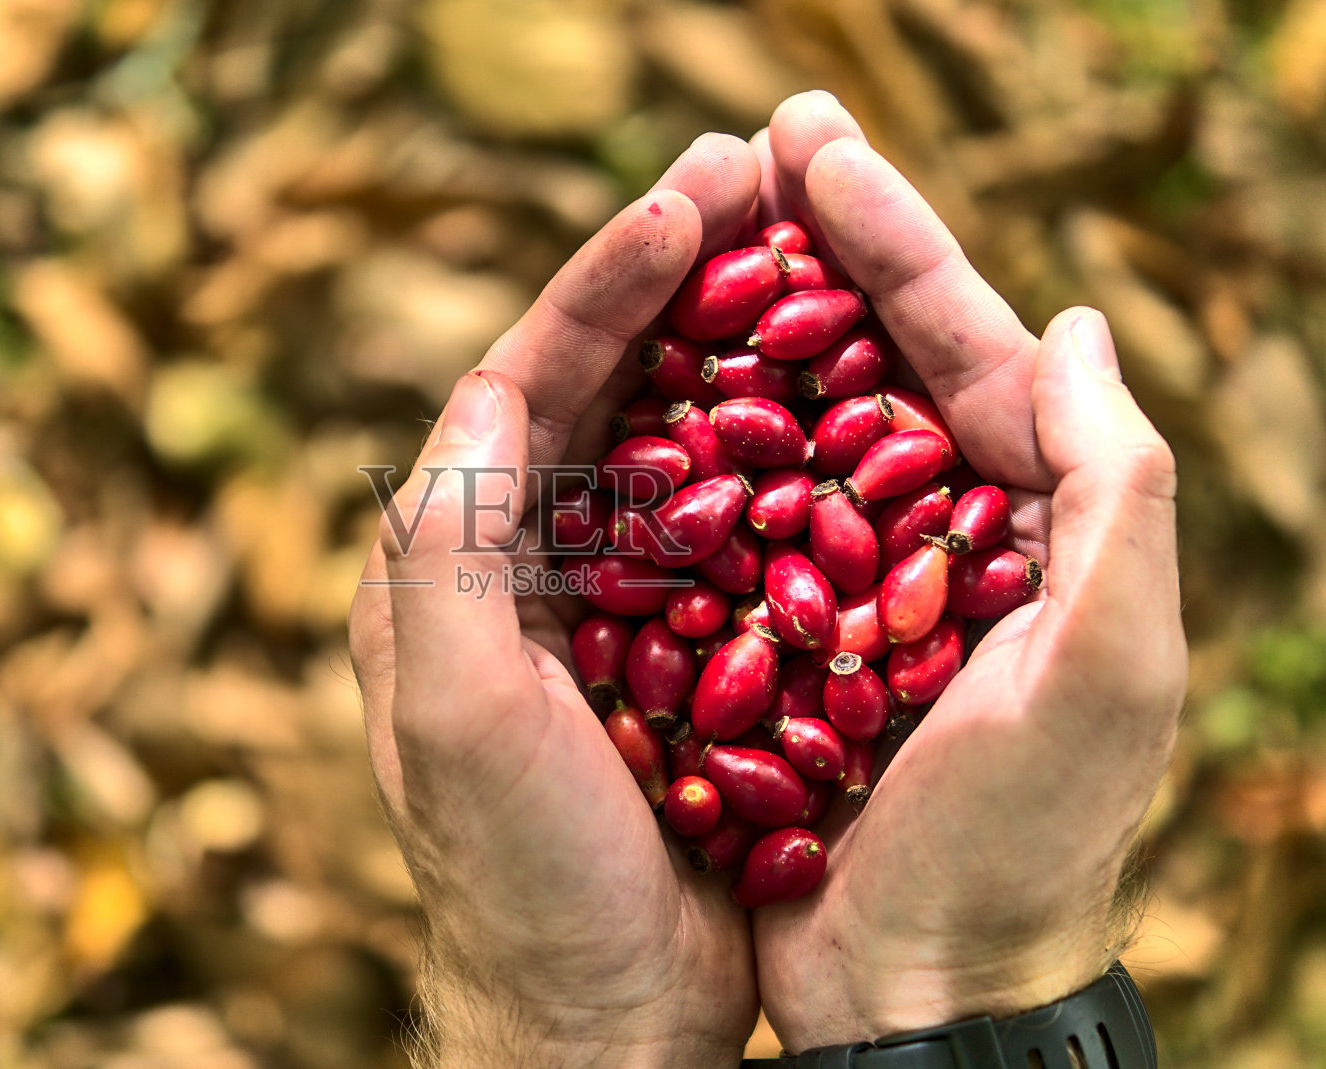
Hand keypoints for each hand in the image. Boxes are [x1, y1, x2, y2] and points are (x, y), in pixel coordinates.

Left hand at [347, 136, 770, 1067]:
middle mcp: (520, 565)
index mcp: (451, 565)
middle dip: (667, 279)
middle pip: (598, 388)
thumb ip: (450, 554)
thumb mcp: (455, 715)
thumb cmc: (519, 877)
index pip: (521, 386)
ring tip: (797, 246)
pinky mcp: (679, 646)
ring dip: (727, 340)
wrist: (599, 1012)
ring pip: (668, 438)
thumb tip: (488, 385)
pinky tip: (832, 391)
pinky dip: (774, 446)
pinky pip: (730, 520)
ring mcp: (605, 601)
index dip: (600, 288)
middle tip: (749, 174)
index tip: (684, 204)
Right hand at [749, 94, 1186, 1048]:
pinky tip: (631, 386)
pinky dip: (680, 446)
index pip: (958, 342)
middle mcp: (931, 533)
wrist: (920, 987)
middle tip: (748, 141)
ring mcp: (842, 579)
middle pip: (861, 360)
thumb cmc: (1021, 845)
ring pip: (778, 423)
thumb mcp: (1110, 671)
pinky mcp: (766, 635)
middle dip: (807, 246)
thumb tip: (1078, 323)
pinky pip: (715, 518)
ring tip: (681, 230)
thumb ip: (1117, 494)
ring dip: (732, 326)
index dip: (888, 233)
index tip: (812, 138)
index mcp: (1026, 519)